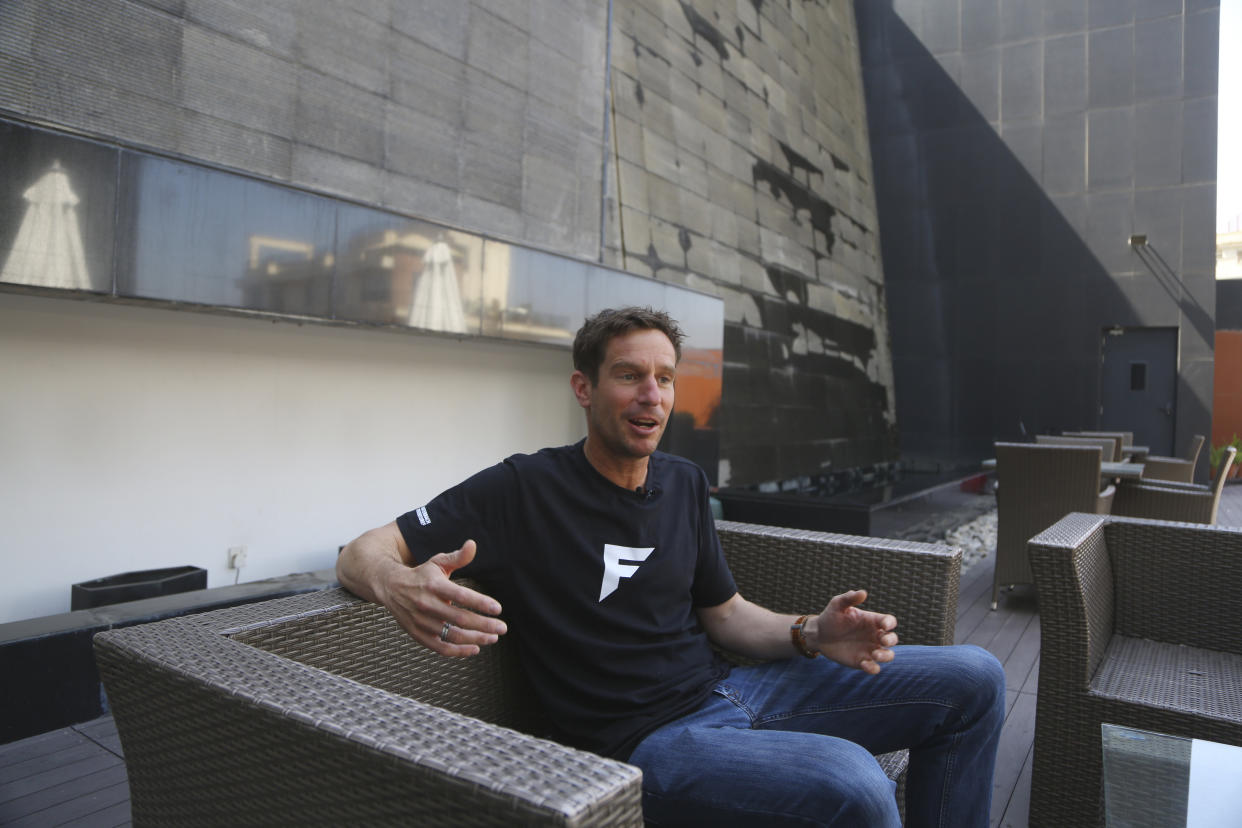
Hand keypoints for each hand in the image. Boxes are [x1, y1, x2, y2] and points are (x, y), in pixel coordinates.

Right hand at [376, 540, 507, 656]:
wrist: (390, 587)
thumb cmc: (420, 575)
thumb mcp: (437, 562)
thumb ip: (457, 557)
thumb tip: (473, 544)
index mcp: (434, 585)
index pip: (461, 595)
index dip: (480, 603)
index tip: (498, 608)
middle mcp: (427, 604)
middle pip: (460, 618)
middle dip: (484, 625)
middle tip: (502, 628)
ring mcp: (421, 621)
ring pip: (452, 635)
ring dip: (475, 639)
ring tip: (492, 638)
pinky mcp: (418, 634)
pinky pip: (440, 647)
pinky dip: (458, 651)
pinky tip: (474, 649)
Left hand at [810, 590, 897, 673]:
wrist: (819, 635)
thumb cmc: (830, 617)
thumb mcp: (837, 605)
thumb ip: (849, 598)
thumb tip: (863, 593)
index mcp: (872, 621)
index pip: (889, 621)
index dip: (890, 623)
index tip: (884, 625)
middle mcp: (874, 635)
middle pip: (893, 639)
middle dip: (891, 640)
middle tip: (882, 640)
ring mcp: (870, 649)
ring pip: (888, 655)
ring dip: (886, 656)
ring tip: (875, 654)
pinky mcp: (862, 661)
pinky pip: (874, 668)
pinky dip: (873, 668)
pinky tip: (864, 664)